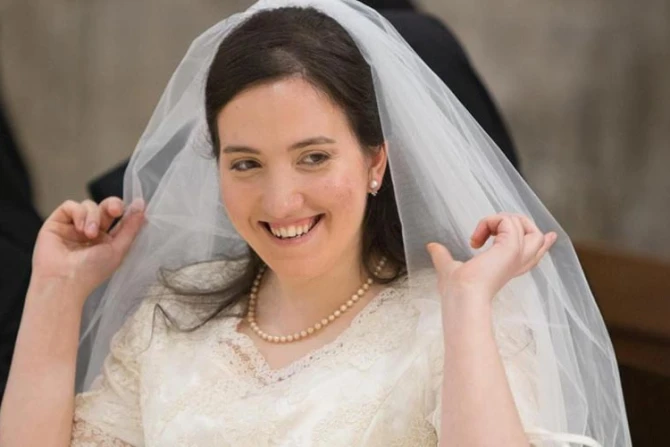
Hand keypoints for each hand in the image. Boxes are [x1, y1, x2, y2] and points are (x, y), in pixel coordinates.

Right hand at [31, 197, 145, 300]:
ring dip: (93, 217)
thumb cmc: (91, 271)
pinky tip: (79, 228)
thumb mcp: (118, 249)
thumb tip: (141, 205)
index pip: (118, 218)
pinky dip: (78, 213)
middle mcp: (91, 232)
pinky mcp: (57, 222)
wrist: (63, 281)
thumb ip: (131, 228)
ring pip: (89, 206)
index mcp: (107, 240)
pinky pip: (70, 206)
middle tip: (115, 211)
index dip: (126, 210)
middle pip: (105, 207)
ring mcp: (73, 227)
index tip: (136, 206)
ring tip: (90, 234)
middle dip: (112, 205)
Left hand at [427, 213, 556, 301]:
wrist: (461, 296)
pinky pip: (507, 220)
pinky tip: (475, 239)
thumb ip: (442, 256)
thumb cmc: (456, 291)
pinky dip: (490, 221)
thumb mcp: (448, 268)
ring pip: (524, 223)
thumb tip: (432, 247)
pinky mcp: (511, 247)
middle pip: (537, 236)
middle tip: (492, 226)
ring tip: (479, 235)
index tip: (551, 236)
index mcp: (508, 268)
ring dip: (499, 219)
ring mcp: (517, 254)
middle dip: (517, 221)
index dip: (542, 242)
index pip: (533, 252)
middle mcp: (517, 261)